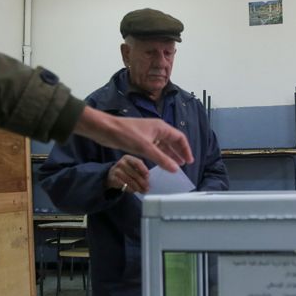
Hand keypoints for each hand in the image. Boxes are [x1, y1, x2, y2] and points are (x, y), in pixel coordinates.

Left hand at [74, 107, 193, 171]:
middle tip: (184, 165)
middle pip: (172, 141)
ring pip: (163, 146)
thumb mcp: (146, 148)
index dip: (186, 149)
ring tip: (175, 166)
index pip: (179, 138)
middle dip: (179, 153)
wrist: (106, 129)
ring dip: (169, 155)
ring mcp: (148, 135)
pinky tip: (160, 163)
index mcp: (161, 127)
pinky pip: (154, 148)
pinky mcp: (140, 140)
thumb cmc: (126, 134)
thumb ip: (162, 159)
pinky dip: (159, 156)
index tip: (189, 161)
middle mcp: (156, 130)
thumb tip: (176, 169)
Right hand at [105, 155, 149, 194]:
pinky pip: (124, 185)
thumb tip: (147, 179)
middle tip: (147, 188)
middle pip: (134, 173)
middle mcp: (121, 163)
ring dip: (137, 187)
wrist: (112, 174)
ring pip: (129, 180)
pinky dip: (130, 189)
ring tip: (142, 191)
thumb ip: (140, 170)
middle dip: (142, 182)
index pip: (137, 162)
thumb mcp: (132, 167)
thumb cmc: (127, 170)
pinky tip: (134, 191)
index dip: (143, 169)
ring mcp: (116, 170)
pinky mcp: (113, 178)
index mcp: (127, 158)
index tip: (148, 176)